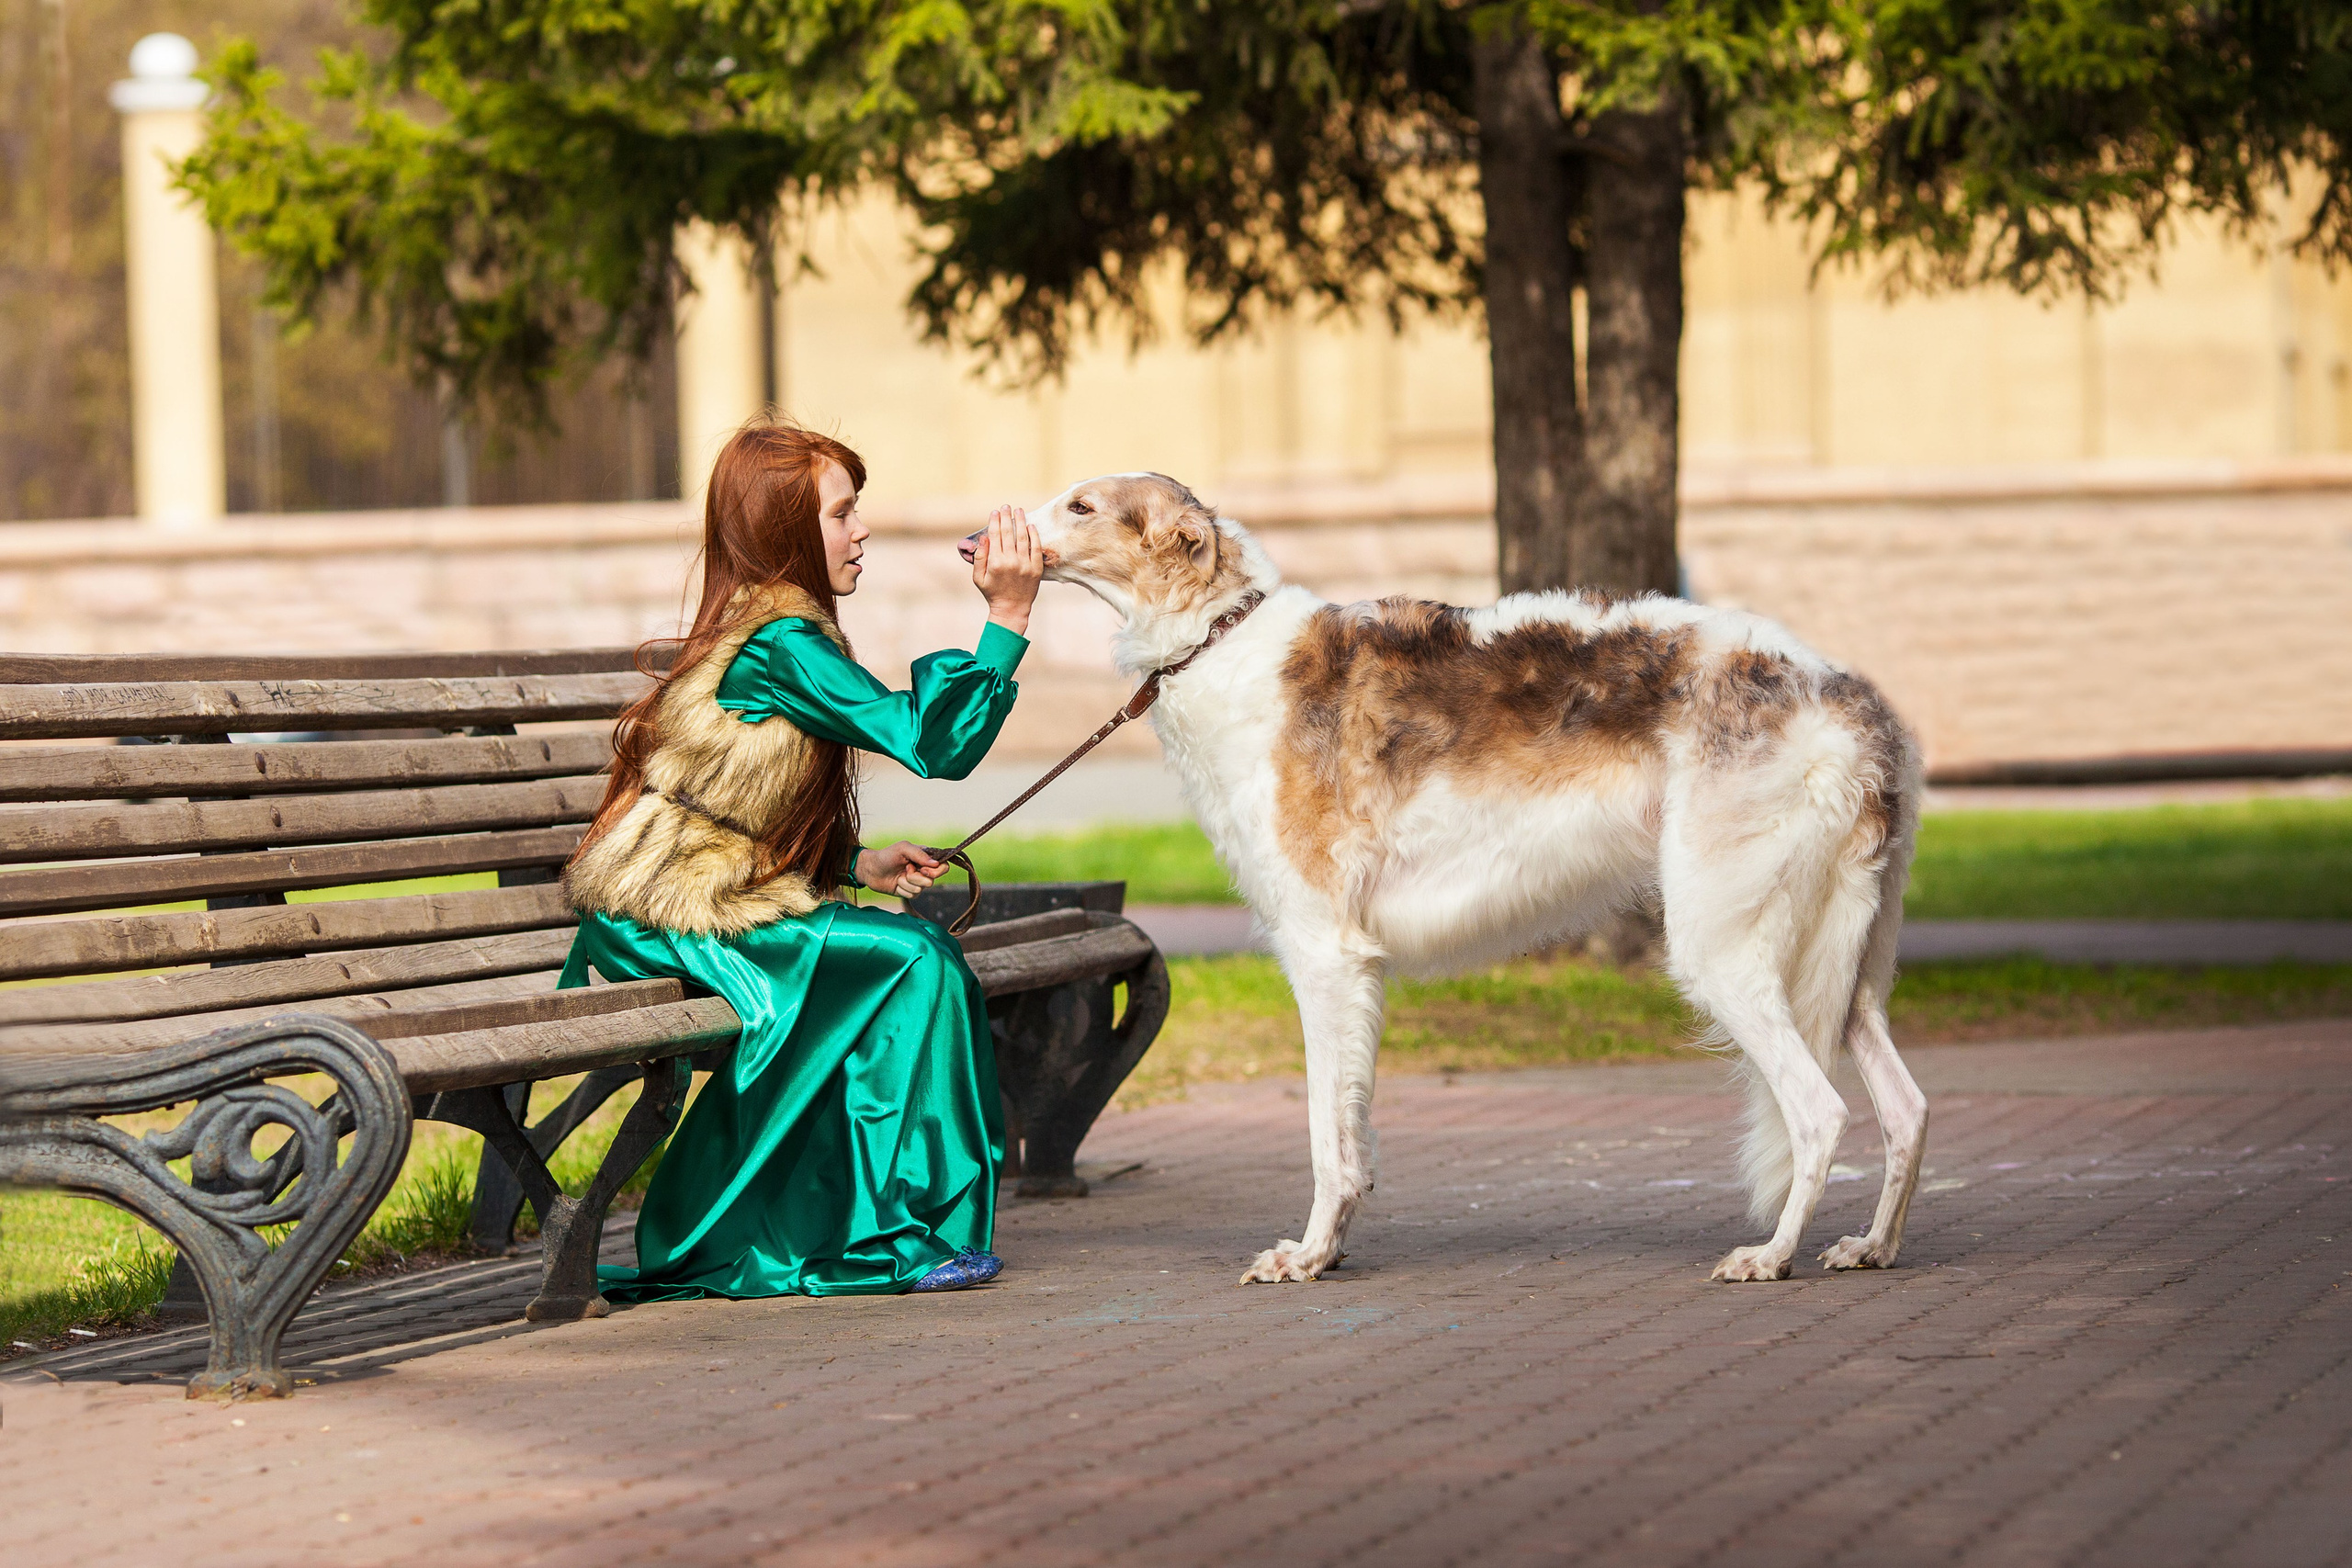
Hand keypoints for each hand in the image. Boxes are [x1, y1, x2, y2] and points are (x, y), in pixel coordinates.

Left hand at [856, 840, 945, 896]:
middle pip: (933, 880)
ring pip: (922, 889)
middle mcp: (924, 870)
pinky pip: (913, 894)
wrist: (871, 870)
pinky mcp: (910, 891)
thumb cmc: (886, 856)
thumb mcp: (903, 848)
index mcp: (925, 857)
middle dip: (917, 877)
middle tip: (906, 870)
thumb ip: (920, 854)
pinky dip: (903, 889)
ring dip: (907, 883)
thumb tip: (936, 864)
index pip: (944, 866)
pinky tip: (896, 883)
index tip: (922, 868)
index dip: (936, 871)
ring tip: (898, 875)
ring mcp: (917, 881)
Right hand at [970, 504, 1042, 636]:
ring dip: (1021, 522)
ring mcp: (1025, 565)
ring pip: (1023, 537)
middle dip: (1007, 517)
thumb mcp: (978, 578)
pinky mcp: (1036, 569)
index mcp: (995, 563)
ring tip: (1019, 511)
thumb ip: (979, 557)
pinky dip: (1034, 535)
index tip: (995, 512)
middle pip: (1008, 533)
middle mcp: (1011, 562)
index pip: (995, 536)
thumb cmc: (992, 593)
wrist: (1012, 610)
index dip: (994, 522)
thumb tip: (984, 538)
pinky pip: (1036, 548)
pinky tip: (1031, 526)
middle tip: (1006, 506)